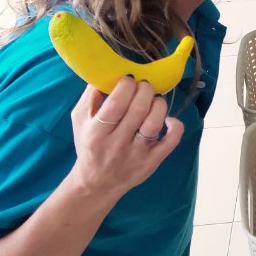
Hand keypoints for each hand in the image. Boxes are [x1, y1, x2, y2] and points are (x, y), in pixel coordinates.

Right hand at [68, 78, 182, 200]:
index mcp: (97, 132)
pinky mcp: (153, 161)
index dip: (126, 86)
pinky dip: (175, 126)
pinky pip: (171, 141)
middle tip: (144, 85)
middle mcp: (117, 144)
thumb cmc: (89, 145)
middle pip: (138, 110)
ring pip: (154, 123)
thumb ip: (89, 96)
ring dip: (158, 104)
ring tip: (154, 99)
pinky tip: (169, 119)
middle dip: (145, 90)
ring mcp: (137, 154)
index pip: (116, 104)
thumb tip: (104, 73)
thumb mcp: (80, 121)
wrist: (97, 182)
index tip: (129, 79)